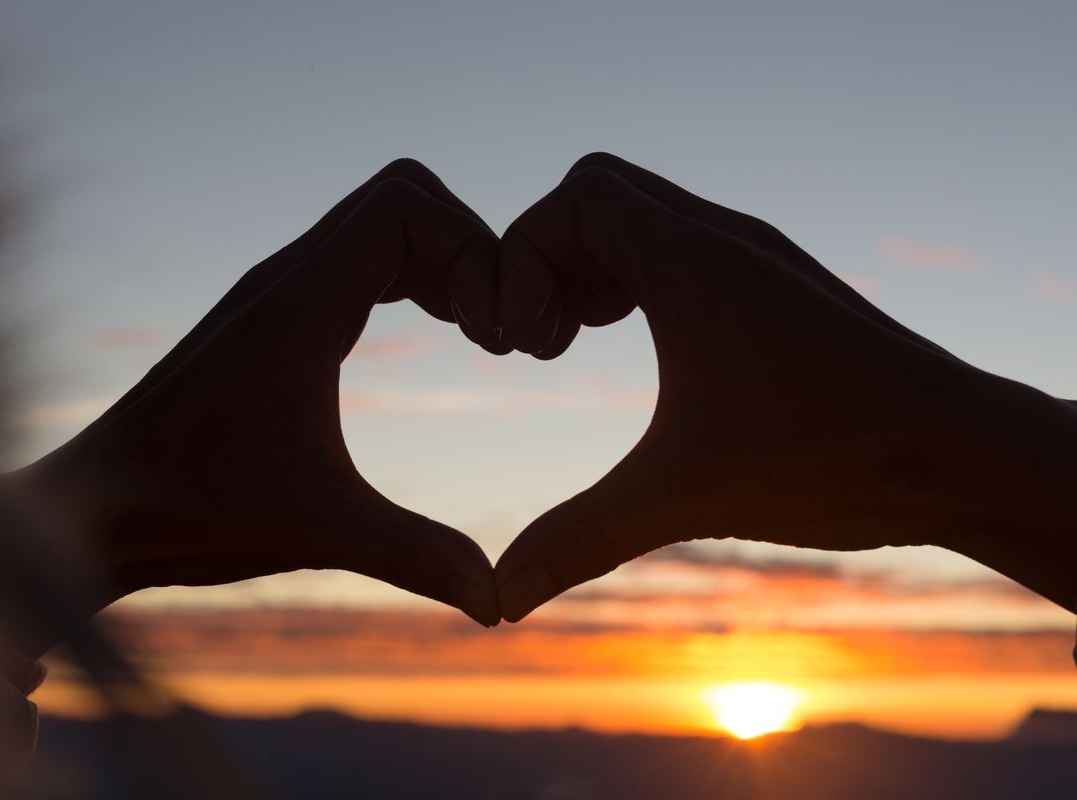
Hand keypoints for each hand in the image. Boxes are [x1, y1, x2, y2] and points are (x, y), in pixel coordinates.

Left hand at [18, 160, 501, 628]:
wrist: (95, 508)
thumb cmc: (190, 510)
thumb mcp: (320, 531)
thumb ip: (417, 555)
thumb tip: (497, 600)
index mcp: (299, 305)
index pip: (405, 203)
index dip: (469, 249)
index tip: (493, 335)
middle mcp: (285, 279)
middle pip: (402, 196)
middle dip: (465, 248)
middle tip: (495, 330)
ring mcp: (276, 292)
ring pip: (378, 223)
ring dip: (438, 262)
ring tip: (476, 332)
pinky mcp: (272, 316)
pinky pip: (356, 259)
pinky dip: (407, 278)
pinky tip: (430, 333)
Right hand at [494, 153, 1076, 620]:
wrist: (964, 454)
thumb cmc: (834, 459)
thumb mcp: (684, 497)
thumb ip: (578, 537)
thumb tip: (502, 596)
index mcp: (693, 262)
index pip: (577, 197)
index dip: (523, 259)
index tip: (522, 346)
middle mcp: (724, 239)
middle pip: (598, 194)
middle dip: (547, 261)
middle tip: (542, 345)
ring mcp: (753, 257)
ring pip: (641, 216)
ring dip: (591, 268)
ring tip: (574, 343)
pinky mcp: (772, 286)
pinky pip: (679, 245)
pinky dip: (635, 279)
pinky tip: (636, 343)